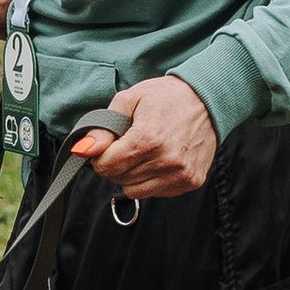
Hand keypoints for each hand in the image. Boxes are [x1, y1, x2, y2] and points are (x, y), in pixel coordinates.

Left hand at [76, 73, 217, 200]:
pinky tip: (159, 159)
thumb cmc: (166, 97)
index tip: (107, 145)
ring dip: (132, 175)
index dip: (100, 157)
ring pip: (135, 191)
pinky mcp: (191, 182)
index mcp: (148, 139)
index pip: (107, 167)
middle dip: (116, 164)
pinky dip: (151, 179)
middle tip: (128, 144)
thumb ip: (103, 128)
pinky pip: (156, 192)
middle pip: (119, 179)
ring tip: (144, 151)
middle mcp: (167, 161)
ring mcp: (181, 174)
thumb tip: (83, 151)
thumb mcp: (129, 100)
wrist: (207, 100)